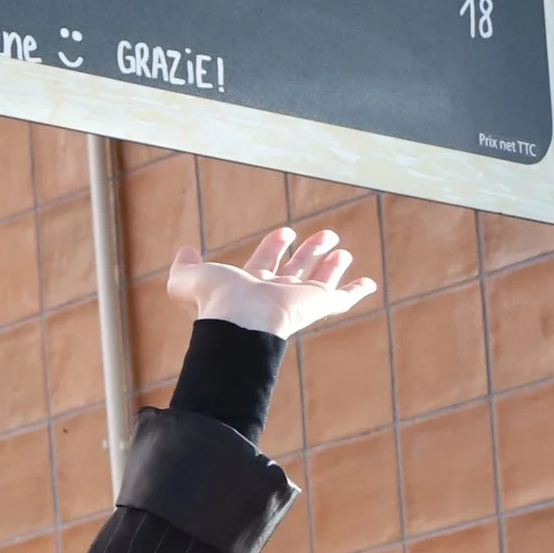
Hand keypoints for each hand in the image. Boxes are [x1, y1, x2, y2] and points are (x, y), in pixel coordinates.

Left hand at [168, 222, 375, 340]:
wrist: (239, 320)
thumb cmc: (215, 300)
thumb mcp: (188, 279)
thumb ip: (184, 267)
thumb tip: (184, 251)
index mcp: (249, 288)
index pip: (266, 264)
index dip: (274, 247)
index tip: (284, 232)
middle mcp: (275, 294)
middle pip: (296, 270)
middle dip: (308, 252)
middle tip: (323, 236)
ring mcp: (297, 300)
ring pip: (319, 280)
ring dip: (330, 264)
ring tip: (340, 248)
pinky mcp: (317, 305)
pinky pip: (342, 299)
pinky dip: (356, 290)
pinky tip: (370, 284)